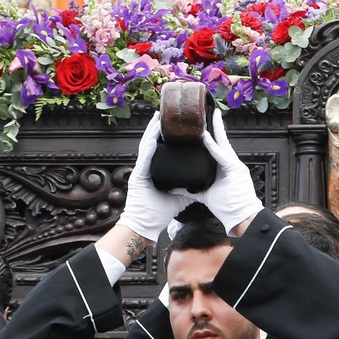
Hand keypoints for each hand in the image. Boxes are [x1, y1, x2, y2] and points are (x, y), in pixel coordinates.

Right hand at [117, 114, 191, 241]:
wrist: (145, 226)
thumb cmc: (157, 213)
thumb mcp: (178, 198)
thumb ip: (188, 189)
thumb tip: (201, 184)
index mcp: (154, 170)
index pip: (161, 149)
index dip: (165, 136)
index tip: (173, 123)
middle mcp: (146, 167)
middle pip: (152, 143)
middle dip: (157, 127)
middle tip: (163, 112)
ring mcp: (141, 171)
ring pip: (146, 147)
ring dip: (152, 132)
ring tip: (158, 118)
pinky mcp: (138, 178)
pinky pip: (145, 161)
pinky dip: (149, 149)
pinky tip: (154, 139)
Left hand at [198, 111, 263, 232]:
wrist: (242, 218)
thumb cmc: (228, 208)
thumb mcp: (205, 195)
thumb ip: (190, 189)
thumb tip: (174, 187)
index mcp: (224, 167)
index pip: (216, 146)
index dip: (211, 134)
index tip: (205, 122)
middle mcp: (230, 163)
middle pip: (221, 140)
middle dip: (215, 125)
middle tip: (209, 109)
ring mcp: (234, 165)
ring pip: (223, 143)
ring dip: (216, 129)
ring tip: (210, 115)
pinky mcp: (235, 170)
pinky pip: (221, 155)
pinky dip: (213, 146)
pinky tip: (205, 137)